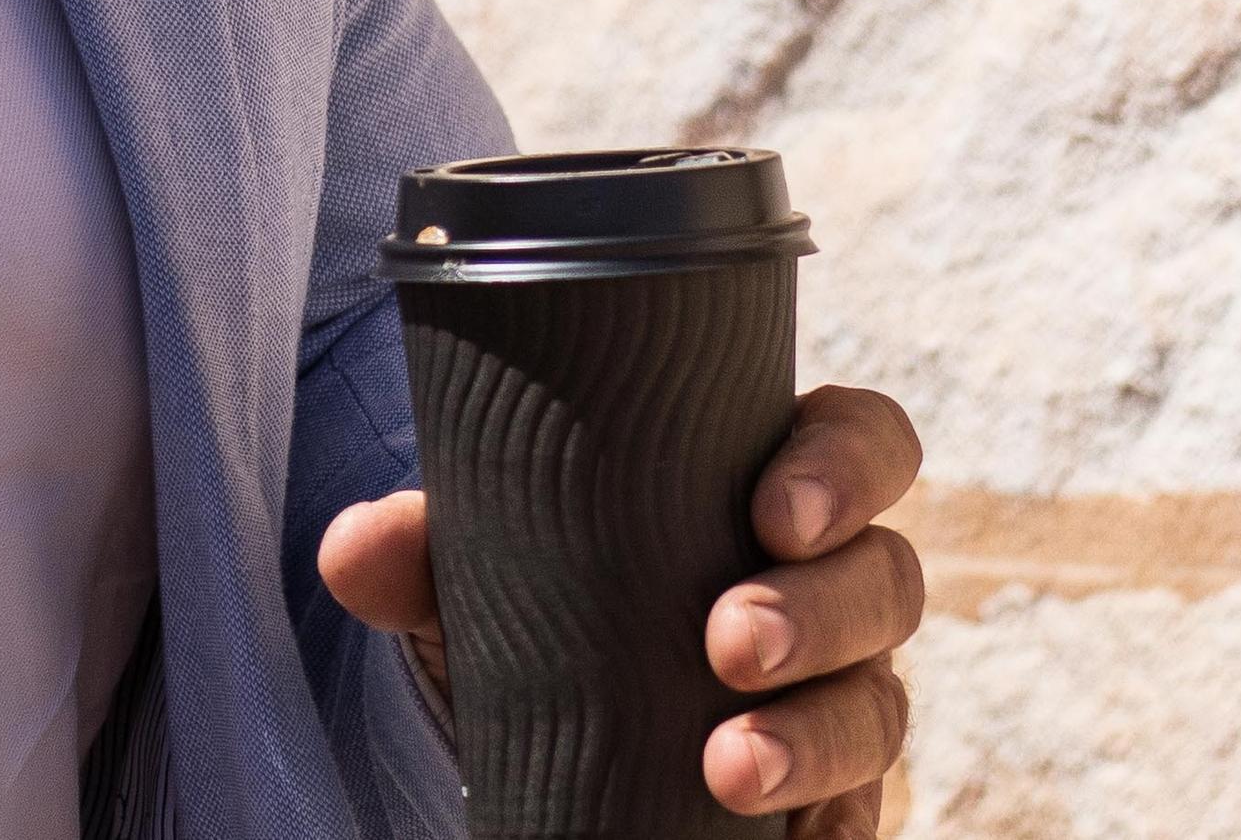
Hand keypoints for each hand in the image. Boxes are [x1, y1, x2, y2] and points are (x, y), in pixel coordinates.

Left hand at [320, 383, 926, 834]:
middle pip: (886, 578)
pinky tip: (789, 838)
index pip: (862, 440)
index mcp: (770, 480)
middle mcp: (830, 581)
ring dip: (815, 735)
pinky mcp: (835, 791)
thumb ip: (418, 548)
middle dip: (819, 612)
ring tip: (731, 769)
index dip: (843, 466)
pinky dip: (828, 823)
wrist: (546, 719)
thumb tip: (354, 548)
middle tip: (728, 643)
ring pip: (880, 704)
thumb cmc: (547, 593)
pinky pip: (862, 810)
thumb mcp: (483, 566)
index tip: (772, 510)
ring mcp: (845, 688)